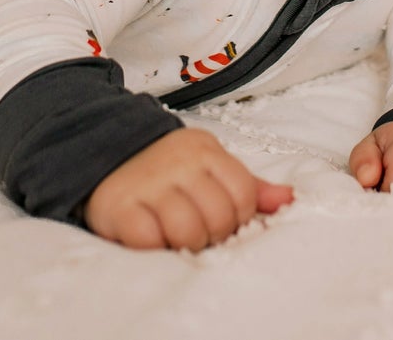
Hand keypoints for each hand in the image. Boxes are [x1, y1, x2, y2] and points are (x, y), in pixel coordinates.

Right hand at [83, 127, 294, 250]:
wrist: (103, 148)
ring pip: (187, 230)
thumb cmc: (167, 168)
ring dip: (184, 242)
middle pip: (218, 217)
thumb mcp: (208, 166)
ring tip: (174, 234)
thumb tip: (289, 200)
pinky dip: (152, 245)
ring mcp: (148, 184)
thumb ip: (248, 185)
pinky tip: (150, 235)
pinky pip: (147, 239)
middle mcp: (178, 164)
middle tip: (196, 230)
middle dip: (212, 233)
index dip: (238, 216)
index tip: (222, 219)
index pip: (243, 194)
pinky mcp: (119, 206)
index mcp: (206, 152)